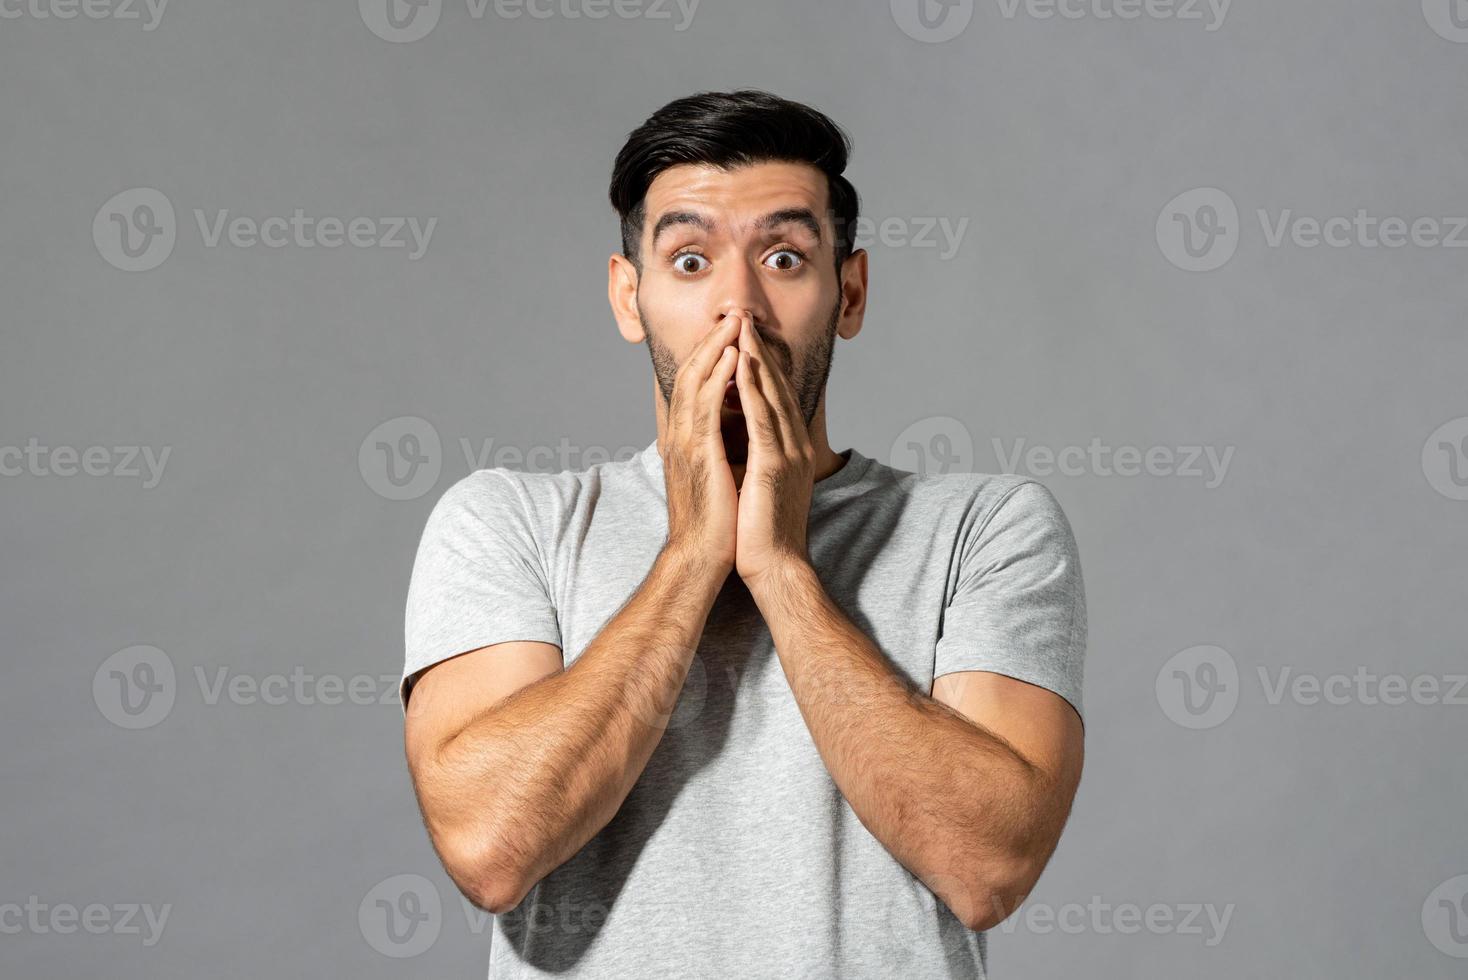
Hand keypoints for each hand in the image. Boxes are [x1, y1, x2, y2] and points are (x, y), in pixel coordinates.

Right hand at [661, 314, 741, 577]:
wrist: (701, 556)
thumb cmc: (713, 522)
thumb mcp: (713, 475)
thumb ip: (716, 448)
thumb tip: (732, 431)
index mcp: (685, 439)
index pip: (694, 385)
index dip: (710, 355)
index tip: (729, 332)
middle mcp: (680, 435)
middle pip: (693, 374)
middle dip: (712, 341)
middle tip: (732, 313)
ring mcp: (687, 443)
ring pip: (698, 382)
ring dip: (716, 348)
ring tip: (734, 321)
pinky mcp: (699, 455)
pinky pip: (707, 406)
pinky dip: (719, 378)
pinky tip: (733, 356)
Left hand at [729, 309, 815, 592]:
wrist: (774, 567)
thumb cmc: (761, 532)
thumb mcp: (760, 484)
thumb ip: (756, 457)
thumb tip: (740, 439)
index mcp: (790, 449)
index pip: (775, 396)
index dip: (761, 364)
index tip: (744, 336)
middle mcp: (795, 445)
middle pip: (776, 387)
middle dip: (759, 350)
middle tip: (743, 317)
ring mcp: (788, 453)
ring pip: (771, 395)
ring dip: (755, 359)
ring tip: (741, 328)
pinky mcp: (775, 465)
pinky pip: (762, 418)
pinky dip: (753, 389)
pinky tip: (744, 366)